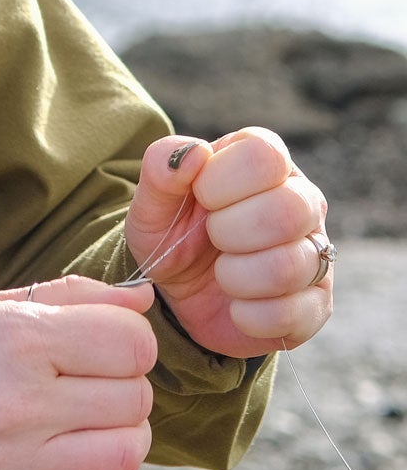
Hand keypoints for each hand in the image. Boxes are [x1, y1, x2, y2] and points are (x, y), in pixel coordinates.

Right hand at [0, 278, 180, 469]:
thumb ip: (65, 297)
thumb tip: (142, 299)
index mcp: (14, 338)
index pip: (130, 342)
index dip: (130, 339)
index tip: (106, 340)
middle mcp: (19, 402)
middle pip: (133, 398)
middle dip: (125, 384)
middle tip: (90, 379)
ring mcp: (10, 464)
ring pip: (123, 454)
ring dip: (122, 436)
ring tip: (89, 423)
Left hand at [125, 127, 332, 358]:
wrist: (181, 293)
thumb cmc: (173, 232)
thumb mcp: (153, 198)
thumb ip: (162, 165)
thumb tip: (196, 152)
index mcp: (265, 161)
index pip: (264, 156)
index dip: (220, 181)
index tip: (200, 197)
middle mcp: (302, 200)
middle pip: (290, 210)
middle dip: (229, 231)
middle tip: (212, 237)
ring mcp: (316, 252)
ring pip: (291, 266)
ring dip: (236, 276)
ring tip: (222, 272)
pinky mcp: (317, 304)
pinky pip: (293, 315)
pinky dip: (249, 316)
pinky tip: (236, 306)